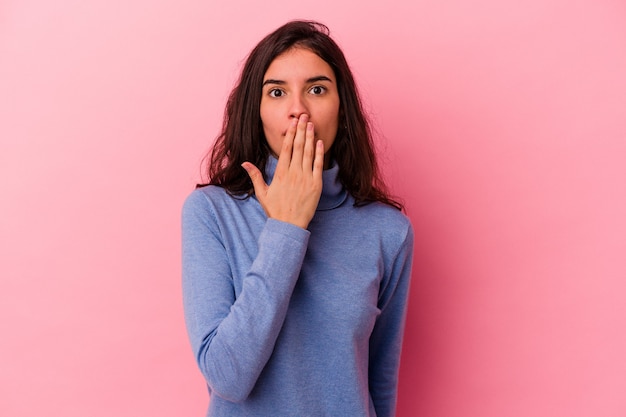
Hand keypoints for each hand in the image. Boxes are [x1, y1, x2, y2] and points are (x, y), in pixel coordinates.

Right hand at [242, 114, 323, 229]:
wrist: (289, 225)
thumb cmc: (276, 210)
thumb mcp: (262, 193)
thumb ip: (255, 176)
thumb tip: (244, 163)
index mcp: (280, 173)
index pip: (286, 149)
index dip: (290, 134)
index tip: (293, 123)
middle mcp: (293, 173)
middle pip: (298, 147)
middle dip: (301, 130)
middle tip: (303, 116)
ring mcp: (305, 178)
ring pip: (308, 153)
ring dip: (310, 137)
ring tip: (311, 124)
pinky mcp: (316, 185)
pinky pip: (318, 165)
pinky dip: (319, 153)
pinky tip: (319, 142)